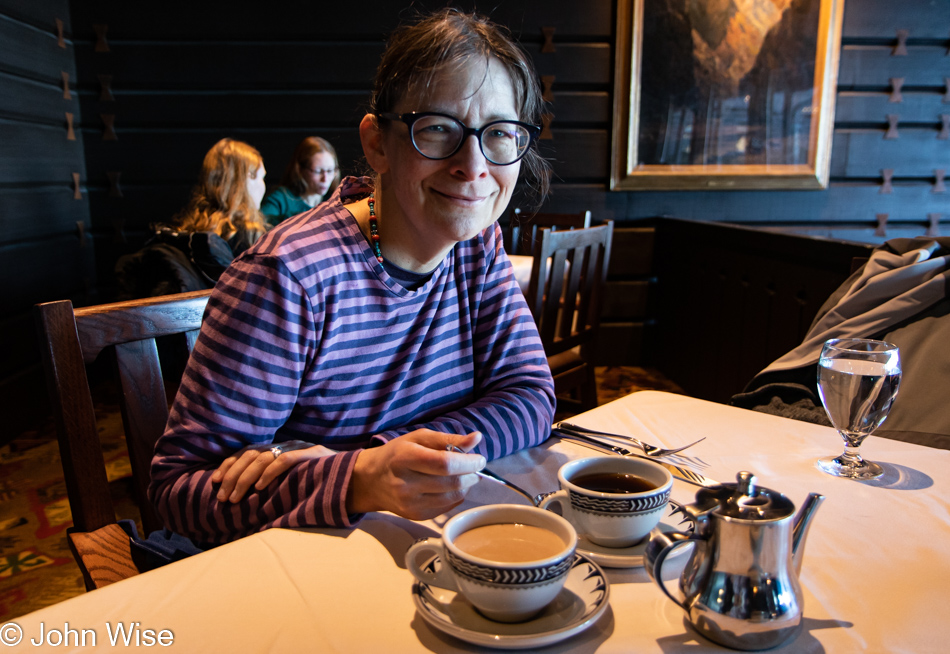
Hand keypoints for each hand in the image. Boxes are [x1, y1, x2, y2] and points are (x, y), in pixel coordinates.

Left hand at [212, 440, 335, 503]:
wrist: (357, 475)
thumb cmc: (325, 482)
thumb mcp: (295, 480)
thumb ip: (277, 482)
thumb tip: (250, 496)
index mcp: (281, 449)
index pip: (247, 452)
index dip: (229, 465)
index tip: (215, 481)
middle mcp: (286, 445)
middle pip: (250, 454)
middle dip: (232, 476)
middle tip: (223, 497)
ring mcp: (299, 448)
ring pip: (262, 458)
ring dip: (244, 479)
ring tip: (236, 498)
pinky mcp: (311, 455)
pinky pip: (284, 461)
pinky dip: (269, 474)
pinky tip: (259, 488)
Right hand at [347, 430, 485, 519]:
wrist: (371, 481)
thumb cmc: (397, 454)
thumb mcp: (419, 438)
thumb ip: (449, 439)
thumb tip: (477, 438)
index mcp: (405, 458)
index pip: (444, 464)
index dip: (468, 462)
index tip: (480, 459)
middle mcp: (405, 484)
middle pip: (451, 482)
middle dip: (471, 474)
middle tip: (474, 467)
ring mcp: (410, 504)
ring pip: (452, 497)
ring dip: (466, 486)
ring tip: (464, 475)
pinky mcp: (415, 516)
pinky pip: (447, 507)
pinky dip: (456, 496)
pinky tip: (450, 486)